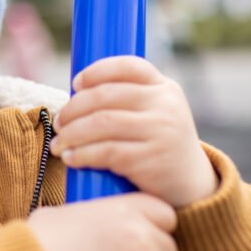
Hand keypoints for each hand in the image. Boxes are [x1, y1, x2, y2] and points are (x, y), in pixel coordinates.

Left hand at [50, 56, 217, 207]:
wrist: (191, 184)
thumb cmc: (159, 143)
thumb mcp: (156, 112)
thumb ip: (128, 98)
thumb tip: (76, 92)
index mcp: (165, 87)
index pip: (127, 66)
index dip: (96, 72)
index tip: (75, 84)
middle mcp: (165, 105)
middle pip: (105, 96)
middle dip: (73, 109)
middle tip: (58, 122)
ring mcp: (160, 131)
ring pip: (102, 123)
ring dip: (71, 134)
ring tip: (58, 144)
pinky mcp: (150, 159)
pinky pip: (106, 151)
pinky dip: (82, 154)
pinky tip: (70, 158)